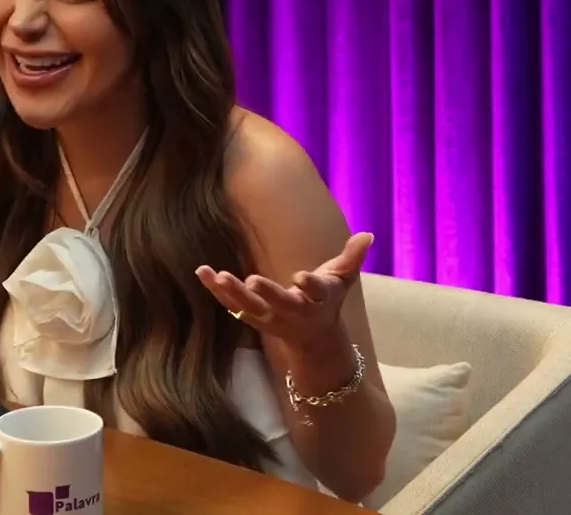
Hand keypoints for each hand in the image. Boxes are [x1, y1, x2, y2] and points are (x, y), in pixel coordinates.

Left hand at [195, 232, 373, 347]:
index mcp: (318, 300)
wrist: (313, 337)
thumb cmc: (327, 299)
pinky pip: (230, 303)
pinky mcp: (252, 315)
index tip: (301, 278)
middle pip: (279, 304)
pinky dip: (215, 289)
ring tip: (217, 275)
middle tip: (253, 280)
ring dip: (232, 292)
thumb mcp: (343, 279)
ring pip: (249, 307)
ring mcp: (270, 316)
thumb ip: (352, 257)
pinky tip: (202, 272)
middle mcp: (293, 311)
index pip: (316, 292)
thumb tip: (368, 234)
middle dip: (267, 294)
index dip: (310, 285)